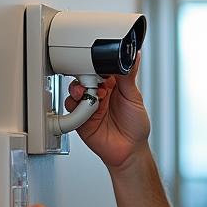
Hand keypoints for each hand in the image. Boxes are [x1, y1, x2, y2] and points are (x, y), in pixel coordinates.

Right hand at [65, 53, 150, 167]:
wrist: (130, 150)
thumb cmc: (136, 126)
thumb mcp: (135, 97)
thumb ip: (129, 77)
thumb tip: (133, 56)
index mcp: (113, 85)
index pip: (100, 68)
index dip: (96, 64)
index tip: (96, 62)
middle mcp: (99, 94)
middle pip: (83, 77)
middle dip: (84, 75)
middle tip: (91, 80)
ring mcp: (89, 106)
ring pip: (74, 91)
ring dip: (77, 89)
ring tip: (87, 94)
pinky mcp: (81, 119)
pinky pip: (71, 108)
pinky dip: (74, 105)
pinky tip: (84, 107)